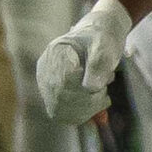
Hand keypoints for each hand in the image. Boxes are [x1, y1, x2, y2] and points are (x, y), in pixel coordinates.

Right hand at [35, 0, 132, 125]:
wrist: (99, 36)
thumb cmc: (102, 38)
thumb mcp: (106, 46)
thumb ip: (99, 64)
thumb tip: (90, 88)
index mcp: (55, 53)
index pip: (64, 82)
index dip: (86, 89)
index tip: (105, 82)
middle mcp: (45, 70)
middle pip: (60, 98)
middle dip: (89, 100)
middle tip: (106, 88)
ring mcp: (47, 84)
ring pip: (59, 110)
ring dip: (85, 109)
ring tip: (101, 93)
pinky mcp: (53, 95)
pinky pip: (61, 114)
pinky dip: (81, 115)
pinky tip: (96, 104)